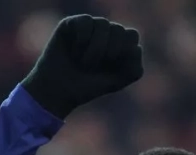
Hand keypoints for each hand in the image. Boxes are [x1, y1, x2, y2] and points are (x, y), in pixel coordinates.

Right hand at [22, 15, 143, 118]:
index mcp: (120, 44)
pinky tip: (73, 52)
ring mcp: (89, 27)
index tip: (111, 69)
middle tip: (95, 67)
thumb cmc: (88, 86)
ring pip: (103, 24)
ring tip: (83, 62)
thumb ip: (134, 69)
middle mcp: (106, 33)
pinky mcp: (72, 23)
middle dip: (109, 52)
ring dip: (94, 49)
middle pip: (119, 29)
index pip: (132, 35)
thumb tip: (135, 49)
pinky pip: (86, 22)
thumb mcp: (117, 82)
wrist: (60, 90)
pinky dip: (81, 41)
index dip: (123, 52)